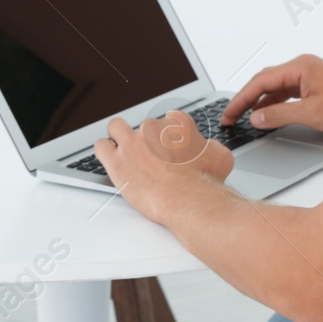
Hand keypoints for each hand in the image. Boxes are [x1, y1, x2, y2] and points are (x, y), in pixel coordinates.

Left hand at [95, 111, 232, 221]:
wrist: (189, 201)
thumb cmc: (204, 182)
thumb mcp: (221, 156)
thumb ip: (211, 146)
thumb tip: (207, 147)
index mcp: (177, 123)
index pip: (169, 120)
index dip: (170, 135)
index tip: (171, 148)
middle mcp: (153, 128)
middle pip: (144, 126)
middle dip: (148, 140)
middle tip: (154, 158)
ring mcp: (132, 142)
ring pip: (116, 128)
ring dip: (120, 136)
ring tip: (125, 151)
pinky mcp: (116, 161)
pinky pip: (101, 146)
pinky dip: (105, 150)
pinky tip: (110, 158)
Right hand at [221, 54, 322, 132]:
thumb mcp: (311, 114)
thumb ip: (279, 115)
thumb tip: (256, 117)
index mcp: (299, 67)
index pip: (261, 81)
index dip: (241, 98)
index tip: (229, 113)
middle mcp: (301, 67)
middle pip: (264, 81)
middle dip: (245, 99)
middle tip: (230, 117)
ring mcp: (306, 75)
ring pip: (274, 87)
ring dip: (258, 102)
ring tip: (242, 117)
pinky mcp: (311, 85)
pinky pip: (285, 92)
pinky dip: (273, 103)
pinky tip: (265, 114)